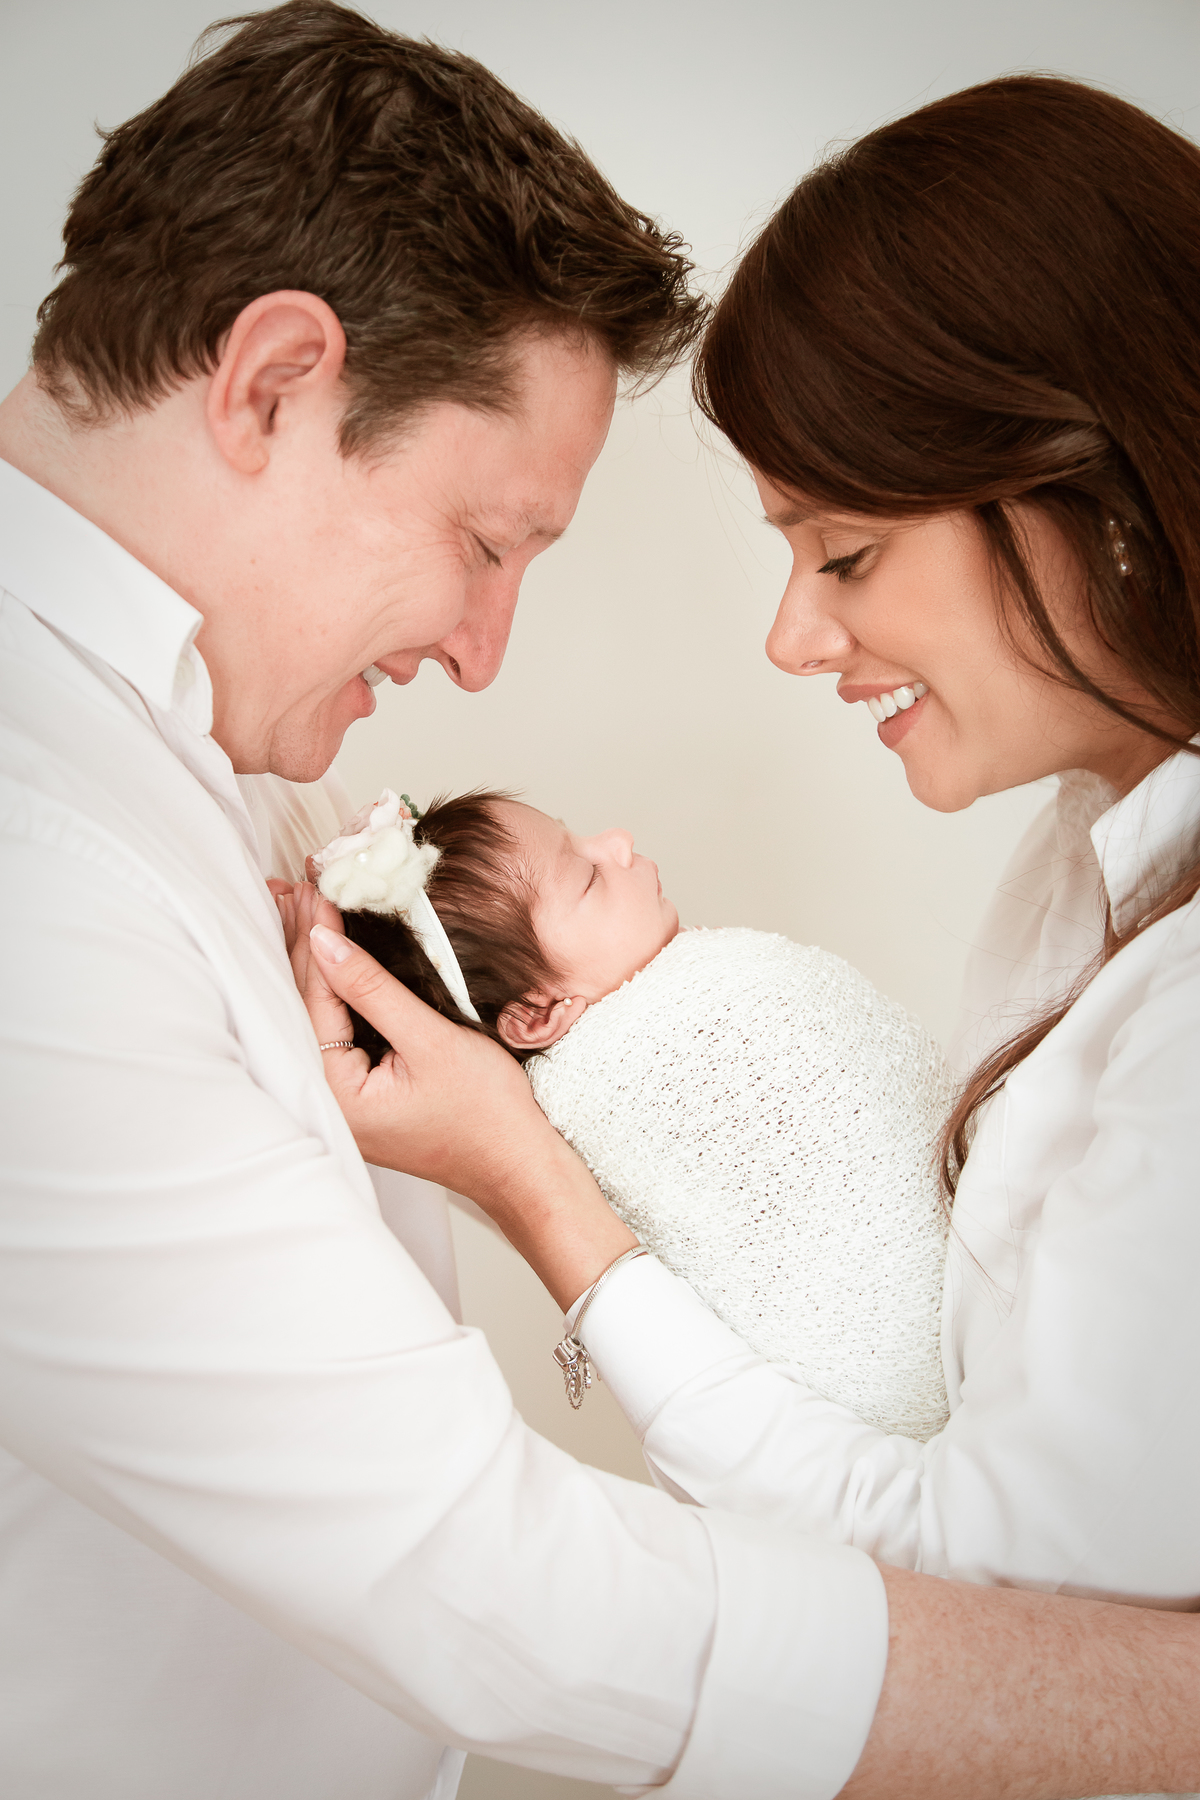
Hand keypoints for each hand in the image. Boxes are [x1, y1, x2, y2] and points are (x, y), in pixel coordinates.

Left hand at [291, 885, 635, 1307]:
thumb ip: (374, 990)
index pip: (312, 1004)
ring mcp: (343, 1097)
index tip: (317, 894)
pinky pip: (337, 1029)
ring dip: (312, 962)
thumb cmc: (484, 1113)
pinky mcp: (360, 1090)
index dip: (314, 944)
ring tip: (300, 908)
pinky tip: (331, 954)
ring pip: (316, 1016)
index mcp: (337, 1095)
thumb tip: (326, 942)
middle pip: (301, 1009)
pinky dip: (335, 987)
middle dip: (300, 947)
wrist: (517, 1162)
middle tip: (297, 888)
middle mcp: (328, 1100)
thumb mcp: (430, 1040)